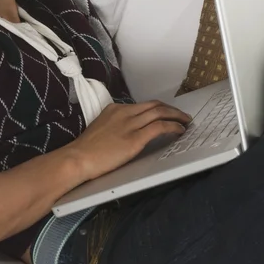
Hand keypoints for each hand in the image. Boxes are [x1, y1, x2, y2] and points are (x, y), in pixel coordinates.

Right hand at [66, 101, 191, 181]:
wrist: (78, 158)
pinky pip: (160, 127)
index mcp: (114, 109)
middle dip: (171, 109)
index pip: (142, 105)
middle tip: (181, 115)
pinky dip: (173, 126)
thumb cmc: (85, 150)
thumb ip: (114, 127)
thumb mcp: (100, 129)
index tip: (166, 113)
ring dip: (176, 116)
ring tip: (185, 122)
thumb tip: (127, 133)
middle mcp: (124, 113)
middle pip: (154, 105)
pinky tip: (180, 130)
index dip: (158, 108)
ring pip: (160, 113)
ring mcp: (130, 124)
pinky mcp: (135, 138)